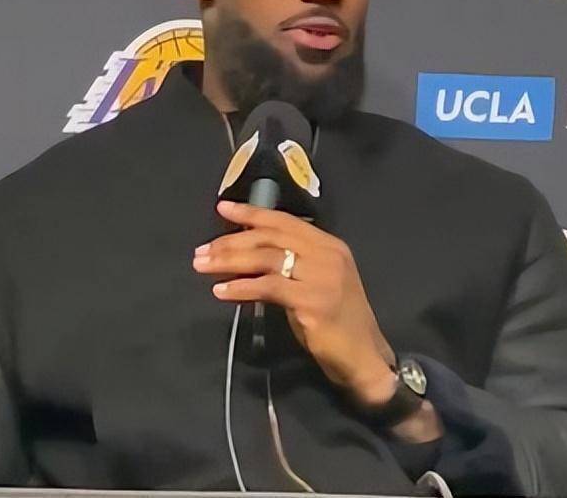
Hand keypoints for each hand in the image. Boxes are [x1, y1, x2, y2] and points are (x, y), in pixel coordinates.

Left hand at [193, 200, 396, 406]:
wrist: (364, 356)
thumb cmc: (337, 322)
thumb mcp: (317, 282)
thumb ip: (293, 263)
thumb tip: (249, 251)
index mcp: (330, 245)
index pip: (284, 221)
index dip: (251, 213)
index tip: (222, 209)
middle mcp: (328, 255)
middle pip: (271, 238)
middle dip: (232, 241)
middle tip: (202, 249)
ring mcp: (322, 277)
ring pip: (266, 259)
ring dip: (230, 261)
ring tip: (203, 266)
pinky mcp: (313, 302)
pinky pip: (268, 287)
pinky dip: (241, 288)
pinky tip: (221, 291)